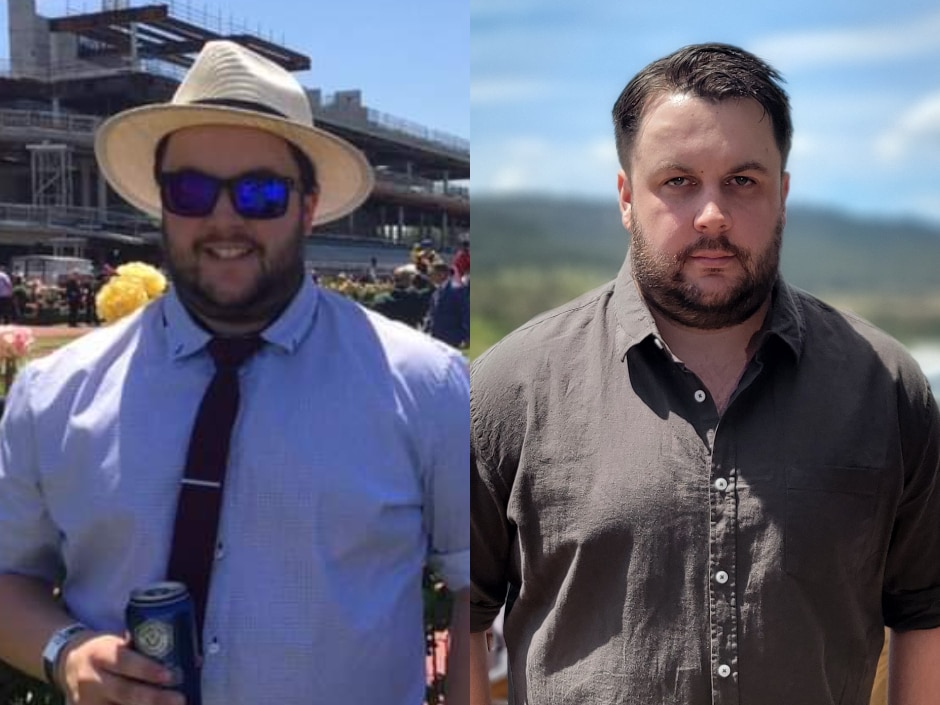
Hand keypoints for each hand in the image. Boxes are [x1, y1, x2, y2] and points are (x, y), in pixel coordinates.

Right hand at [59, 632, 184, 704]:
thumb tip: (194, 659)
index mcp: (101, 653)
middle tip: (180, 699)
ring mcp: (86, 702)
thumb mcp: (120, 640)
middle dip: (154, 698)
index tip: (171, 675)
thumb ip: (149, 648)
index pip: (125, 662)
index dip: (148, 670)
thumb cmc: (106, 649)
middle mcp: (91, 679)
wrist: (69, 661)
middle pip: (124, 692)